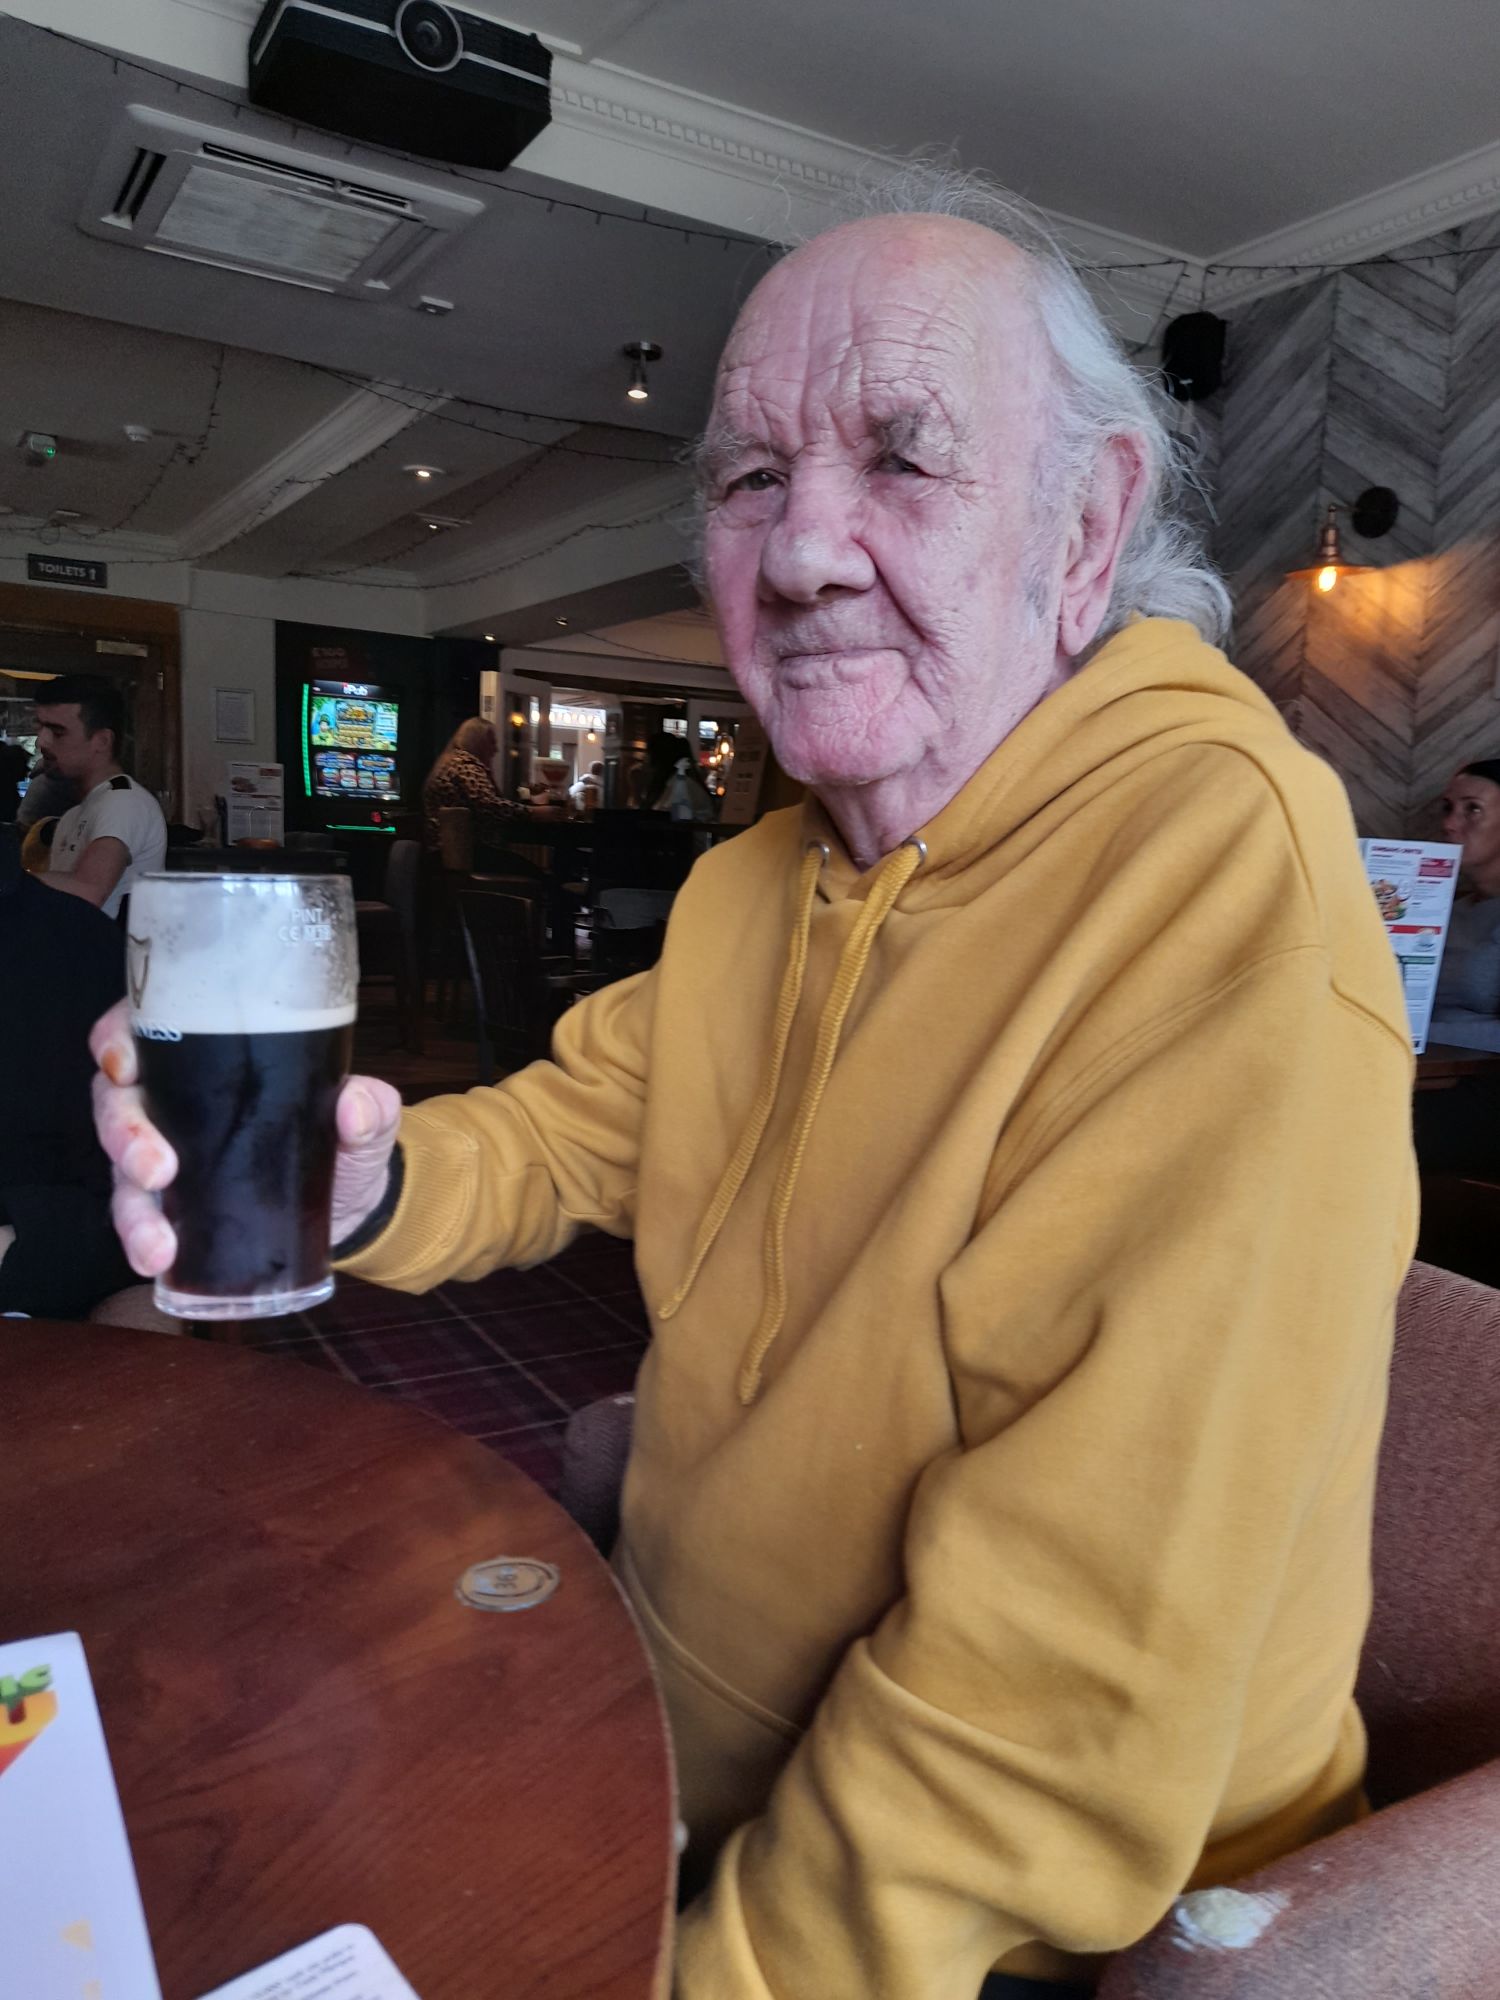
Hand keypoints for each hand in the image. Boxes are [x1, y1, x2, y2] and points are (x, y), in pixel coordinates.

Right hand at [89, 1001, 402, 1276]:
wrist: (352, 1202)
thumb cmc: (347, 1136)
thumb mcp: (369, 1115)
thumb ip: (371, 1107)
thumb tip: (355, 1106)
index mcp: (210, 1052)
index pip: (143, 1028)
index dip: (117, 1039)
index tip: (126, 1065)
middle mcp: (175, 1097)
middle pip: (117, 1100)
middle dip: (125, 1134)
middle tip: (158, 1170)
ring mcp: (164, 1150)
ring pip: (120, 1167)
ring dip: (131, 1207)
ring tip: (159, 1243)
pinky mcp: (170, 1203)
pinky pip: (140, 1217)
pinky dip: (141, 1241)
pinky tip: (156, 1260)